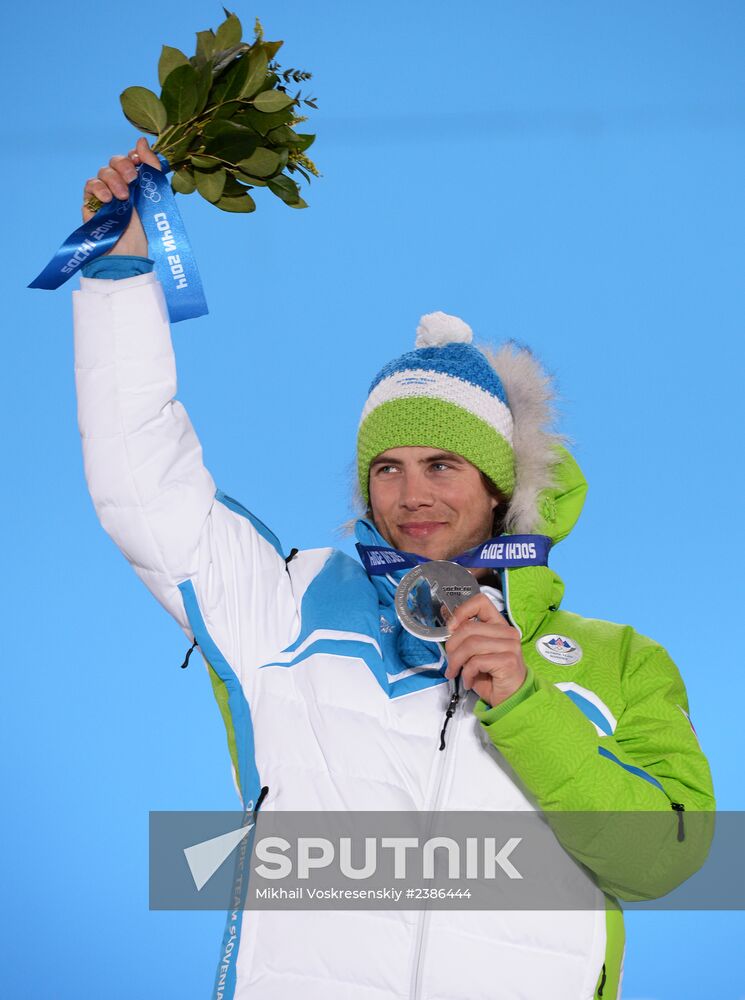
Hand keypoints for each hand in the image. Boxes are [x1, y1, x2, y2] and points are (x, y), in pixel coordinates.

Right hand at [81, 137, 161, 256]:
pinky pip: (90, 184)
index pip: (133, 158)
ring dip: (114, 180)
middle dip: (125, 166)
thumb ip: (151, 167)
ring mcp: (106, 193)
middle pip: (117, 161)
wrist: (131, 254)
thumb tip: (141, 139)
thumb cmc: (146, 230)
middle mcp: (122, 185)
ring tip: (123, 197)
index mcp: (140, 183)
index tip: (140, 162)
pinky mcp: (92, 203)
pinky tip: (108, 199)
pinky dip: (99, 187)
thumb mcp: (155, 196)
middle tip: (132, 181)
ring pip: (104, 171)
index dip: (135, 156)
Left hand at [444, 593, 526, 707]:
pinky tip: (467, 681)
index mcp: (498, 625)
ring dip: (456, 661)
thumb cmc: (491, 676)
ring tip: (454, 673)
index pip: (481, 602)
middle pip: (469, 627)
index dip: (462, 611)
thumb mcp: (475, 654)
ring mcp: (510, 645)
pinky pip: (476, 661)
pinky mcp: (508, 660)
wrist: (511, 698)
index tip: (451, 628)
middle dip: (452, 646)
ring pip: (470, 644)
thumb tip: (447, 626)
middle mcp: (507, 632)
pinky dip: (466, 673)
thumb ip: (465, 638)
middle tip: (450, 662)